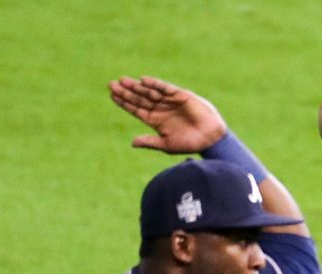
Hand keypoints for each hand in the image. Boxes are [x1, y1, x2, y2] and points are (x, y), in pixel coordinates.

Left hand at [110, 76, 226, 153]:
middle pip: (139, 98)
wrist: (210, 139)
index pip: (136, 109)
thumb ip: (150, 142)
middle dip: (126, 91)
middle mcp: (161, 109)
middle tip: (111, 84)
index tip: (112, 95)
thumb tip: (132, 143)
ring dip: (137, 86)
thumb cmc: (189, 144)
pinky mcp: (181, 95)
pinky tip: (144, 80)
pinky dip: (155, 84)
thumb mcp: (166, 145)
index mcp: (155, 121)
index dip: (124, 102)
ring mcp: (170, 101)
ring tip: (123, 81)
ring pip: (150, 92)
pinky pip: (165, 88)